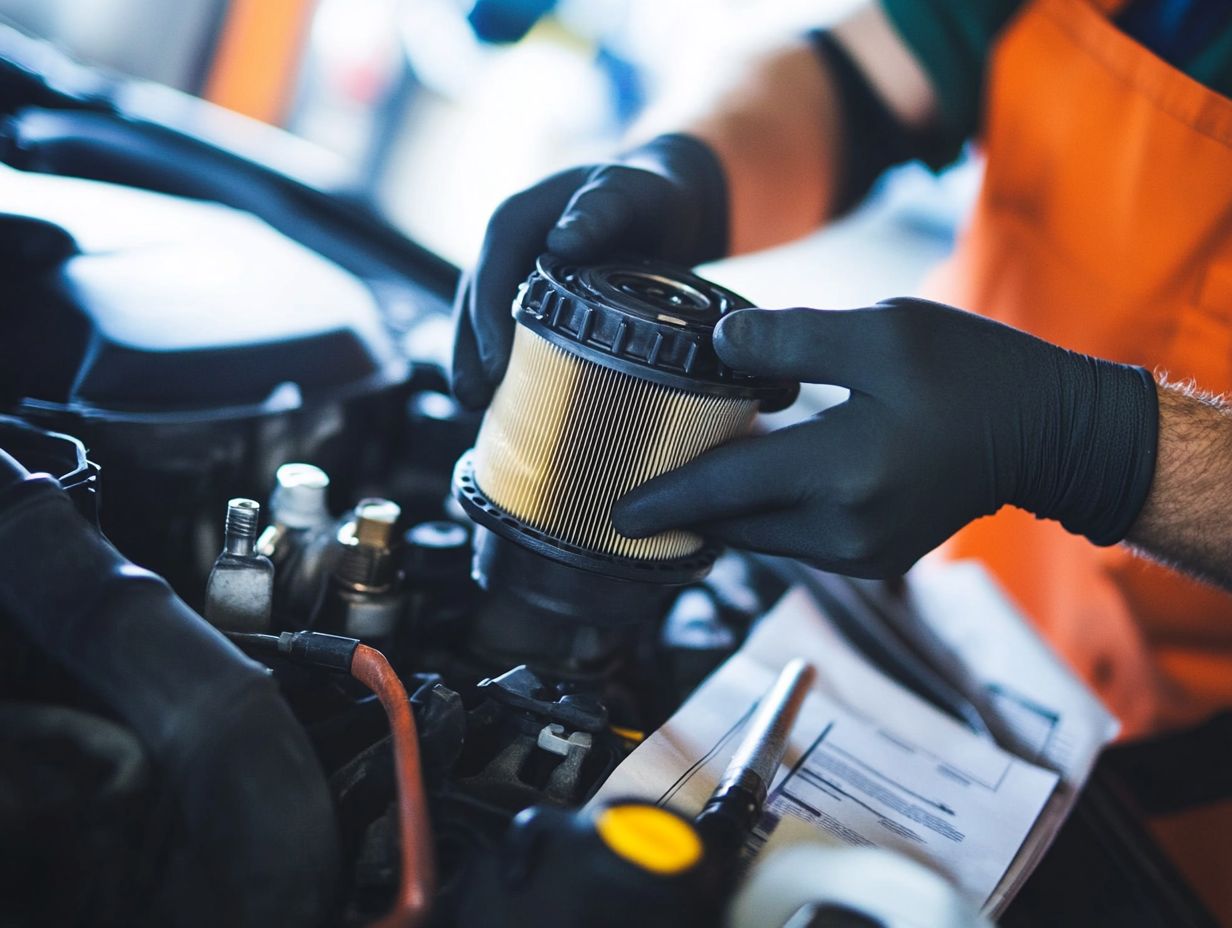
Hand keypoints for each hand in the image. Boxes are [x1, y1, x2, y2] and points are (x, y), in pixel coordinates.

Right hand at [451, 134, 728, 409]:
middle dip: (470, 351)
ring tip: (478, 406)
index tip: (494, 365)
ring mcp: (517, 276)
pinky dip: (504, 363)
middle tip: (474, 399)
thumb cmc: (647, 194)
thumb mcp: (628, 193)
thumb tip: (563, 241)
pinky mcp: (533, 300)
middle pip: (474, 302)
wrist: (667, 204)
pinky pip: (507, 332)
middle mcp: (509, 249)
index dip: (486, 318)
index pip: (490, 270)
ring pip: (483, 321)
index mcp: (519, 219)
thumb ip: (600, 210)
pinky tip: (505, 400)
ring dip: (476, 362)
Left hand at [612, 298, 1157, 577]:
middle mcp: (846, 529)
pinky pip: (793, 540)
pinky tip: (747, 477)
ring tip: (684, 469)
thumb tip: (716, 343)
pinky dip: (762, 514)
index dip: (663, 500)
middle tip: (634, 479)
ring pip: (761, 537)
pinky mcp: (873, 556)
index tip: (613, 510)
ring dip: (723, 509)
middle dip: (684, 505)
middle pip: (734, 523)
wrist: (1046, 433)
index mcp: (842, 472)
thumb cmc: (971, 372)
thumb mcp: (879, 332)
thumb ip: (790, 337)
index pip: (725, 491)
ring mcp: (862, 553)